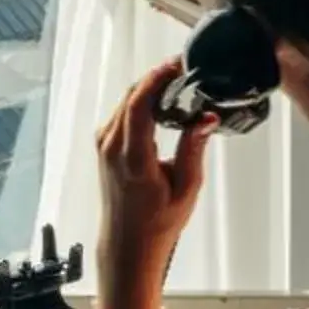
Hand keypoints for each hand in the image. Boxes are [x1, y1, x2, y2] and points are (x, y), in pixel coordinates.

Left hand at [96, 60, 213, 308]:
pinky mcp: (104, 148)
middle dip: (155, 78)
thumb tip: (205, 117)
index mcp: (133, 159)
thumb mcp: (186, 187)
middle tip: (181, 69)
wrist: (128, 243)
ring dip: (147, 89)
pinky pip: (120, 114)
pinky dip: (138, 102)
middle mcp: (113, 149)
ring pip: (123, 103)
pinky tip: (158, 102)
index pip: (138, 105)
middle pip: (130, 98)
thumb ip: (193, 148)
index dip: (156, 79)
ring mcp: (104, 147)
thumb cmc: (157, 222)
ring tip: (175, 82)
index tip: (175, 66)